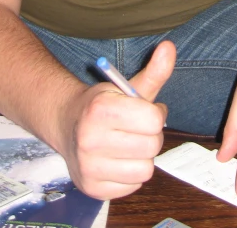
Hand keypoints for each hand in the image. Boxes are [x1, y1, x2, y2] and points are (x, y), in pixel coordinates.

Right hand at [60, 40, 175, 199]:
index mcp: (100, 110)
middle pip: (152, 146)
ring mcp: (89, 168)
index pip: (153, 120)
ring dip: (143, 157)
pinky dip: (131, 174)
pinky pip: (134, 186)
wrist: (67, 124)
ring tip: (128, 144)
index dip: (155, 114)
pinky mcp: (91, 189)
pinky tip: (118, 160)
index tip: (144, 110)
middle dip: (150, 135)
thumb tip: (170, 46)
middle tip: (137, 128)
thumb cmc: (103, 104)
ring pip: (146, 170)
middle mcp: (90, 140)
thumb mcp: (126, 87)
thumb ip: (153, 71)